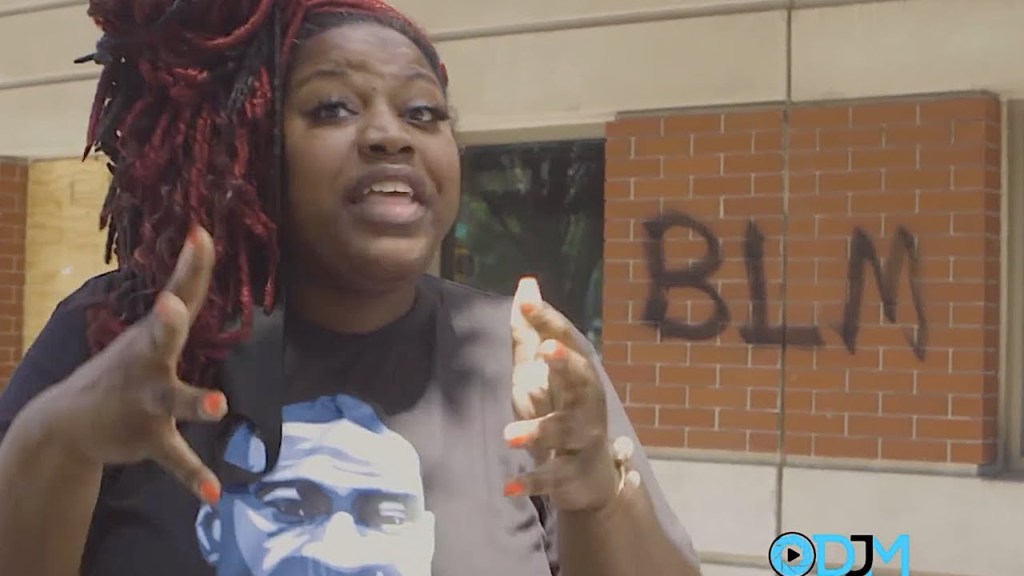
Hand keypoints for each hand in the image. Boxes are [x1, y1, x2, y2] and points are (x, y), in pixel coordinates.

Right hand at [31, 226, 225, 504]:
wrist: (68, 423)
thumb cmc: (122, 371)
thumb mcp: (147, 336)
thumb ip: (180, 298)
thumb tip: (202, 240)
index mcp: (153, 338)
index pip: (179, 295)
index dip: (191, 266)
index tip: (202, 234)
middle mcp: (149, 364)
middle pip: (161, 339)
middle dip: (166, 322)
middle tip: (170, 307)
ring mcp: (146, 401)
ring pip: (173, 400)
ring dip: (195, 401)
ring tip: (218, 405)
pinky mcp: (149, 438)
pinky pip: (176, 459)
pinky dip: (195, 478)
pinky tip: (216, 495)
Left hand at [503, 278, 620, 511]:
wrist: (590, 476)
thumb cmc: (561, 411)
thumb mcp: (540, 372)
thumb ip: (532, 332)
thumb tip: (527, 283)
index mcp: (579, 374)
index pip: (566, 341)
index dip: (548, 321)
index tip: (527, 301)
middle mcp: (587, 402)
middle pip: (582, 379)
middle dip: (566, 364)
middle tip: (545, 352)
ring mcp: (583, 438)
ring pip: (566, 431)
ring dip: (539, 431)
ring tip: (509, 437)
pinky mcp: (572, 473)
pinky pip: (554, 476)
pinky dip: (533, 482)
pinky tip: (509, 488)